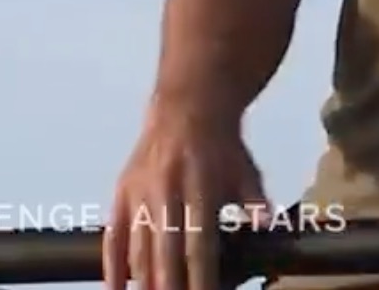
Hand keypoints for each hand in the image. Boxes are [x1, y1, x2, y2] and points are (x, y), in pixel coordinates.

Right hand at [102, 107, 269, 289]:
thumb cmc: (222, 145)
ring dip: (143, 283)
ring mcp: (140, 195)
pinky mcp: (122, 194)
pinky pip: (113, 237)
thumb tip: (267, 223)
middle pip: (165, 254)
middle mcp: (166, 193)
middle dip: (170, 287)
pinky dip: (111, 266)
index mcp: (199, 189)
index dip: (201, 278)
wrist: (188, 106)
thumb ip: (254, 200)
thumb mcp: (245, 170)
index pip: (199, 246)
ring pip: (138, 249)